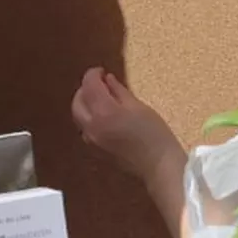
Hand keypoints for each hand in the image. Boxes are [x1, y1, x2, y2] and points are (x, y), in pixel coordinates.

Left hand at [72, 67, 181, 181]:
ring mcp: (91, 141)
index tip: (101, 71)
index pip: (89, 86)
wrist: (159, 167)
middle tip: (100, 83)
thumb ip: (119, 91)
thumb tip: (107, 80)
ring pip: (79, 116)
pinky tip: (104, 117)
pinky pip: (85, 129)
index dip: (93, 74)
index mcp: (104, 112)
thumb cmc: (155, 135)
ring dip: (86, 104)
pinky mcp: (95, 151)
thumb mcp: (139, 107)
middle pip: (77, 102)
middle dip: (85, 89)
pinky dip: (89, 118)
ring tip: (102, 99)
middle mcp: (92, 126)